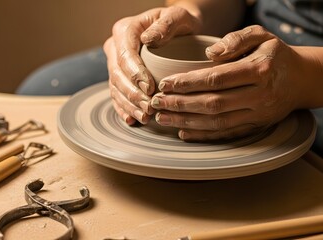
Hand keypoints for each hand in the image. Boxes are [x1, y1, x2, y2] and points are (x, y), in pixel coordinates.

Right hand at [104, 6, 200, 124]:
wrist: (179, 29)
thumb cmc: (180, 22)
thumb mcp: (178, 16)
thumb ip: (165, 25)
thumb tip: (148, 40)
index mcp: (125, 30)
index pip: (125, 56)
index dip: (135, 74)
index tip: (150, 88)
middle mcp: (115, 46)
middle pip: (118, 75)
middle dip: (133, 95)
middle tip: (150, 108)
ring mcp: (114, 63)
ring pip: (116, 88)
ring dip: (129, 105)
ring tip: (145, 117)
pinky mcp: (119, 77)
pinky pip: (117, 95)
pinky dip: (124, 109)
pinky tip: (132, 119)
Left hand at [151, 25, 302, 140]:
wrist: (302, 79)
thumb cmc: (275, 54)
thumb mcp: (260, 36)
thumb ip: (235, 40)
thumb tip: (209, 53)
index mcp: (259, 69)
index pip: (216, 78)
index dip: (187, 83)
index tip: (164, 84)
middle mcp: (260, 95)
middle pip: (213, 103)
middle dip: (180, 104)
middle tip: (155, 103)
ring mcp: (259, 114)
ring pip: (217, 122)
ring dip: (186, 122)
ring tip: (162, 119)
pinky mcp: (256, 126)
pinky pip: (227, 134)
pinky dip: (203, 136)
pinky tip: (183, 133)